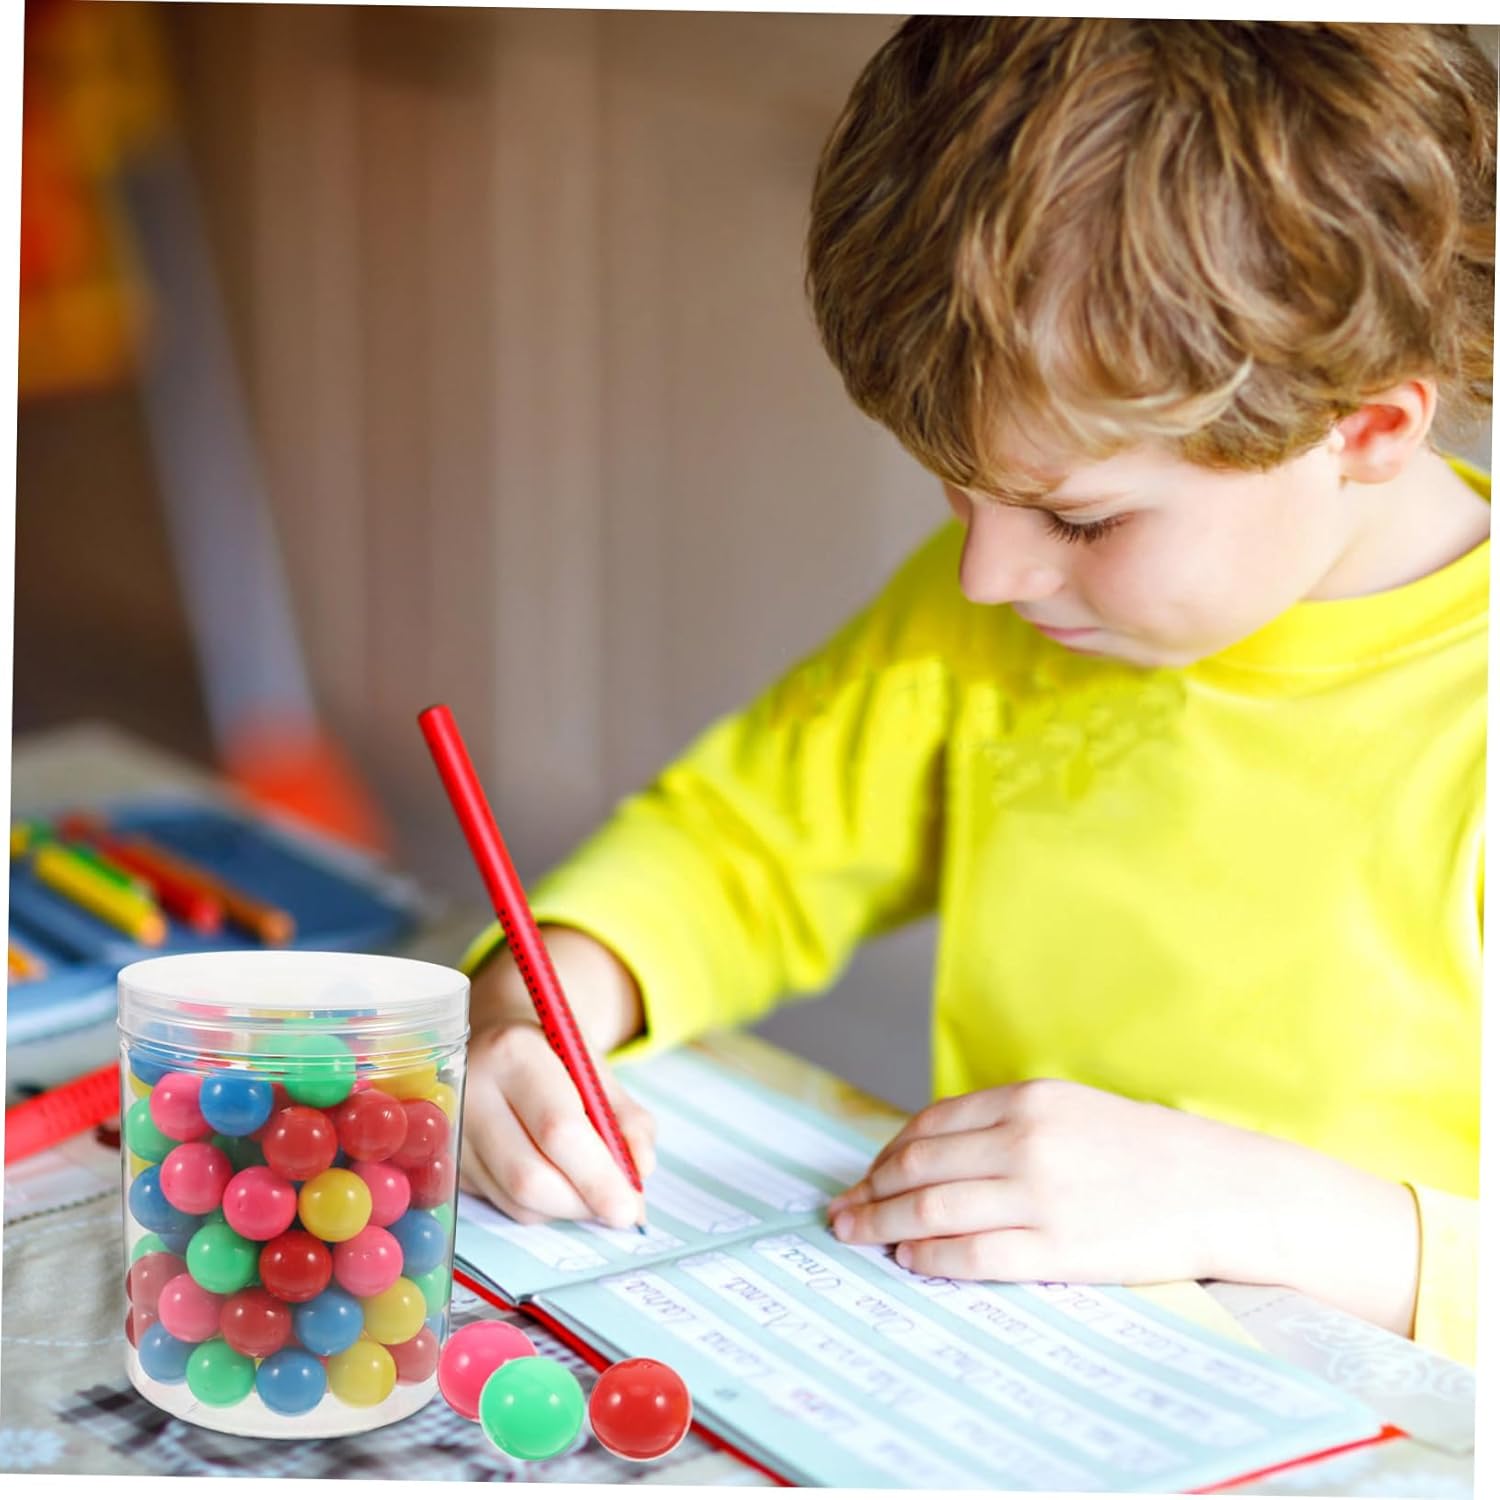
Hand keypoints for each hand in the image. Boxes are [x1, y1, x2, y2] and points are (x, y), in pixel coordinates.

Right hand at [458, 926, 656, 1229]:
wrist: (498, 1038)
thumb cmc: (554, 1054)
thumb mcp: (596, 1068)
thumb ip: (626, 1117)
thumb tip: (641, 1169)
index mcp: (513, 1052)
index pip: (558, 1129)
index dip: (597, 1176)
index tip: (629, 1207)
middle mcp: (471, 1089)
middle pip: (530, 1175)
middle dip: (583, 1201)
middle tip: (619, 1208)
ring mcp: (452, 1131)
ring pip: (516, 1199)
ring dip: (566, 1207)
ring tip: (589, 1184)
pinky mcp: (448, 1162)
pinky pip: (503, 1203)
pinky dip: (541, 1205)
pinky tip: (555, 1176)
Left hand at [827, 1078, 1239, 1283]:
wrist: (1221, 1188)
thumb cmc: (1144, 1149)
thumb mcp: (1070, 1109)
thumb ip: (1005, 1123)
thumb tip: (932, 1153)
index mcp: (1026, 1100)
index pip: (929, 1125)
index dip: (886, 1152)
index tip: (866, 1173)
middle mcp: (1026, 1141)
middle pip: (919, 1165)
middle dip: (870, 1190)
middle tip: (842, 1210)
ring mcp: (1041, 1197)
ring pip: (933, 1209)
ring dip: (884, 1223)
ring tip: (858, 1235)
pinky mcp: (1059, 1249)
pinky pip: (973, 1255)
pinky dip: (931, 1257)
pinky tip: (912, 1259)